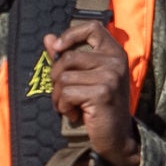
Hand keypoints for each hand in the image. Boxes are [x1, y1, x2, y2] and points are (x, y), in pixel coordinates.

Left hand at [43, 23, 140, 165]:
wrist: (117, 138)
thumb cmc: (99, 107)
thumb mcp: (86, 79)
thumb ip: (68, 57)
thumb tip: (48, 38)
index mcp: (114, 53)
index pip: (92, 28)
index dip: (70, 34)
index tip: (57, 47)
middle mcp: (115, 61)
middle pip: (68, 58)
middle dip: (56, 78)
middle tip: (62, 94)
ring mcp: (110, 76)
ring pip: (64, 78)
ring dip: (59, 97)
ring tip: (69, 106)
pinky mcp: (102, 93)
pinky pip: (67, 93)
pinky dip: (64, 107)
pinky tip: (74, 114)